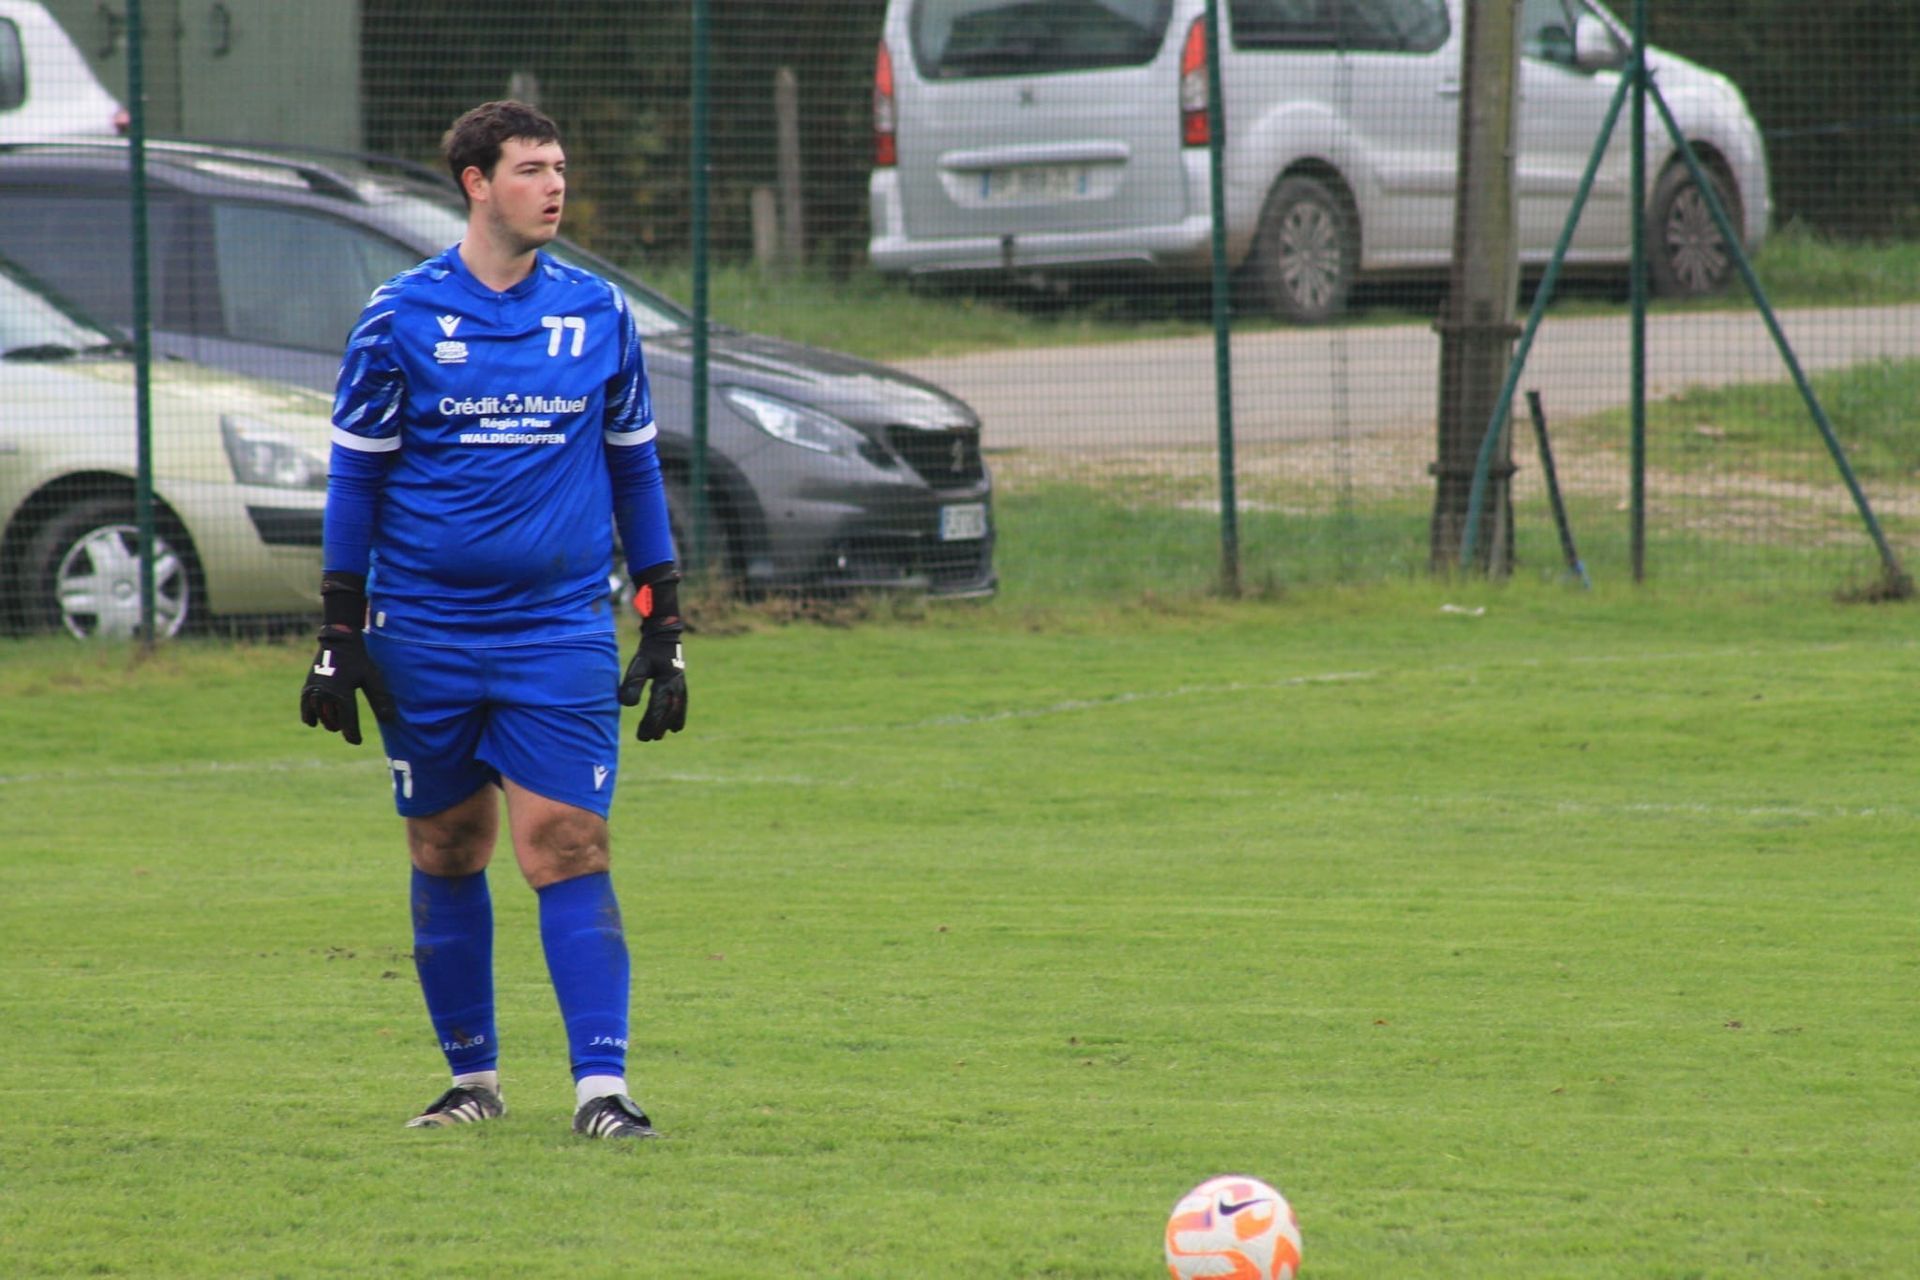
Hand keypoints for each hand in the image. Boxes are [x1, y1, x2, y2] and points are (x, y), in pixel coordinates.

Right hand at [299, 625, 395, 745]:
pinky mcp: (307, 687)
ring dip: (328, 722)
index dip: (352, 735)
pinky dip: (310, 717)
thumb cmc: (359, 661)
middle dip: (342, 727)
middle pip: (334, 721)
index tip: (356, 741)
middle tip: (348, 728)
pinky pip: (306, 710)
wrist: (338, 642)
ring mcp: (314, 691)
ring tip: (336, 722)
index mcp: (343, 693)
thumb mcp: (372, 678)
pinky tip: (316, 720)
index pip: (348, 722)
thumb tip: (389, 720)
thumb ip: (379, 699)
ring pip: (320, 717)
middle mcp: (326, 694)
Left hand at [618, 566, 686, 740]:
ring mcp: (681, 685)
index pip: (658, 708)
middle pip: (669, 712)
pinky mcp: (681, 684)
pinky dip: (679, 715)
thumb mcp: (638, 665)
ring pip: (678, 709)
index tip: (642, 736)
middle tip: (648, 739)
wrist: (665, 635)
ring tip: (661, 735)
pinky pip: (682, 704)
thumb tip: (626, 705)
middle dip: (659, 726)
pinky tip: (675, 725)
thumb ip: (632, 684)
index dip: (651, 723)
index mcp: (667, 681)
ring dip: (669, 723)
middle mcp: (677, 685)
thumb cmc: (649, 651)